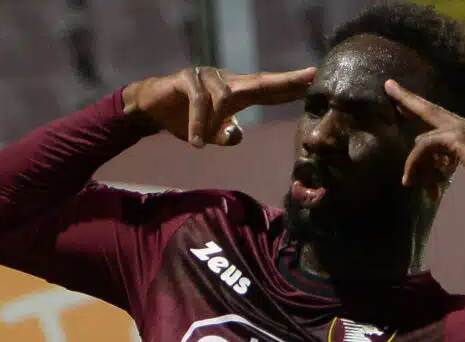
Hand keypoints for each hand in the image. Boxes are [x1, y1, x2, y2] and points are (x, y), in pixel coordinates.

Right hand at [123, 65, 317, 148]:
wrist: (149, 108)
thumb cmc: (183, 119)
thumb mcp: (208, 133)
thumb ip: (225, 135)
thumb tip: (237, 135)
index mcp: (235, 93)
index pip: (268, 90)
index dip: (290, 87)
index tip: (315, 82)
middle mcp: (225, 81)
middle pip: (259, 81)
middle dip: (285, 81)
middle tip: (309, 78)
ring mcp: (206, 77)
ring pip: (223, 100)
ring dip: (214, 123)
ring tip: (202, 143)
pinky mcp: (187, 78)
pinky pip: (198, 101)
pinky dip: (199, 123)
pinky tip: (196, 142)